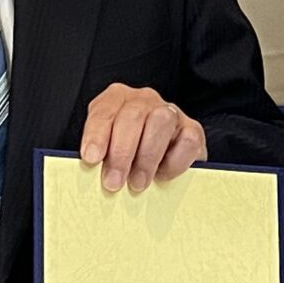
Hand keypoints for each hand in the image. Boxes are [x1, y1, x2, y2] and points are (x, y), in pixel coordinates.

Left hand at [78, 82, 205, 192]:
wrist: (161, 157)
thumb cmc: (127, 154)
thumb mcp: (106, 150)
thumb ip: (100, 156)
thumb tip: (90, 175)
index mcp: (117, 99)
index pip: (104, 110)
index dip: (97, 134)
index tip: (92, 158)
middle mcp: (144, 100)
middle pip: (132, 116)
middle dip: (121, 152)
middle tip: (114, 182)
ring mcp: (170, 112)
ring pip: (161, 121)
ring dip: (147, 157)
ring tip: (137, 183)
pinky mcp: (193, 129)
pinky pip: (188, 140)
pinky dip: (175, 161)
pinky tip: (163, 175)